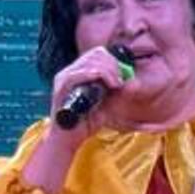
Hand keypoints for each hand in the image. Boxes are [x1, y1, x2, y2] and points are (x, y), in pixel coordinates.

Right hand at [21, 45, 128, 193]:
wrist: (68, 140)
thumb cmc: (85, 122)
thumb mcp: (107, 104)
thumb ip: (117, 92)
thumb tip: (133, 82)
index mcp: (78, 72)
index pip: (98, 53)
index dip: (114, 61)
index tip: (123, 77)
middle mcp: (69, 71)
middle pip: (97, 54)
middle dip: (114, 66)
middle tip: (120, 83)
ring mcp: (63, 78)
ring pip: (91, 60)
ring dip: (108, 71)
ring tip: (115, 85)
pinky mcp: (61, 88)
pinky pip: (80, 73)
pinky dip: (97, 75)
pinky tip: (108, 84)